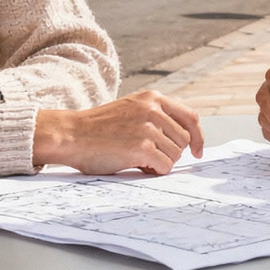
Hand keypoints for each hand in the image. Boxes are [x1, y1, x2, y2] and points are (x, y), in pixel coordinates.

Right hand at [33, 90, 205, 174]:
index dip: (198, 137)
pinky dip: (154, 171)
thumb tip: (184, 141)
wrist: (71, 135)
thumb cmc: (97, 128)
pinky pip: (164, 166)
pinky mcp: (142, 146)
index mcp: (152, 98)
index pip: (190, 117)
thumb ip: (155, 117)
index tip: (197, 151)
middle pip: (184, 140)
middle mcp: (153, 109)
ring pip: (176, 155)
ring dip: (161, 162)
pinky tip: (137, 166)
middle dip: (171, 153)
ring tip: (138, 159)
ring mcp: (148, 127)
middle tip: (149, 158)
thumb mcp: (130, 110)